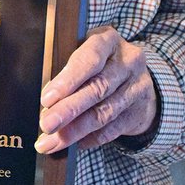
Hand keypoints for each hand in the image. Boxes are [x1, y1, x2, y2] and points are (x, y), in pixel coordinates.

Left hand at [35, 25, 156, 153]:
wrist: (136, 77)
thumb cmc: (98, 62)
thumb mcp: (85, 52)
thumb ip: (67, 67)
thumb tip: (45, 100)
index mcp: (108, 40)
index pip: (89, 59)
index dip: (68, 80)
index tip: (47, 98)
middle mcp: (127, 61)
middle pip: (97, 88)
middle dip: (68, 110)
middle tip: (46, 125)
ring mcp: (137, 87)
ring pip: (104, 113)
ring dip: (75, 131)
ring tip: (52, 142)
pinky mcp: (139, 110)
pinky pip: (113, 129)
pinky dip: (91, 138)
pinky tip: (75, 144)